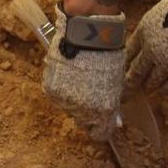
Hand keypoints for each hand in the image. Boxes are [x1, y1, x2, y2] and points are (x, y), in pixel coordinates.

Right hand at [42, 5, 125, 140]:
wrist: (86, 34)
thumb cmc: (108, 54)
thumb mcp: (117, 82)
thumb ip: (113, 103)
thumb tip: (115, 120)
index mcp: (103, 109)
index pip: (100, 134)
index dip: (103, 128)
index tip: (104, 122)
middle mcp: (82, 109)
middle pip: (83, 122)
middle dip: (88, 114)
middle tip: (92, 96)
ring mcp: (64, 100)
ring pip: (69, 109)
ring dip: (74, 100)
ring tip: (80, 81)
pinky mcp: (50, 89)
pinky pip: (58, 97)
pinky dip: (63, 90)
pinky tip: (70, 76)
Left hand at [127, 0, 167, 92]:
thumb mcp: (166, 6)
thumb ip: (159, 19)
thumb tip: (160, 22)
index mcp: (144, 29)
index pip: (129, 50)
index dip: (125, 60)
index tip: (120, 68)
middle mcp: (149, 48)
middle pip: (135, 69)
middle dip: (128, 82)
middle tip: (122, 92)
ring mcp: (164, 62)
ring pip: (150, 79)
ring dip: (146, 86)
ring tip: (141, 91)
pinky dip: (163, 89)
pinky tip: (159, 92)